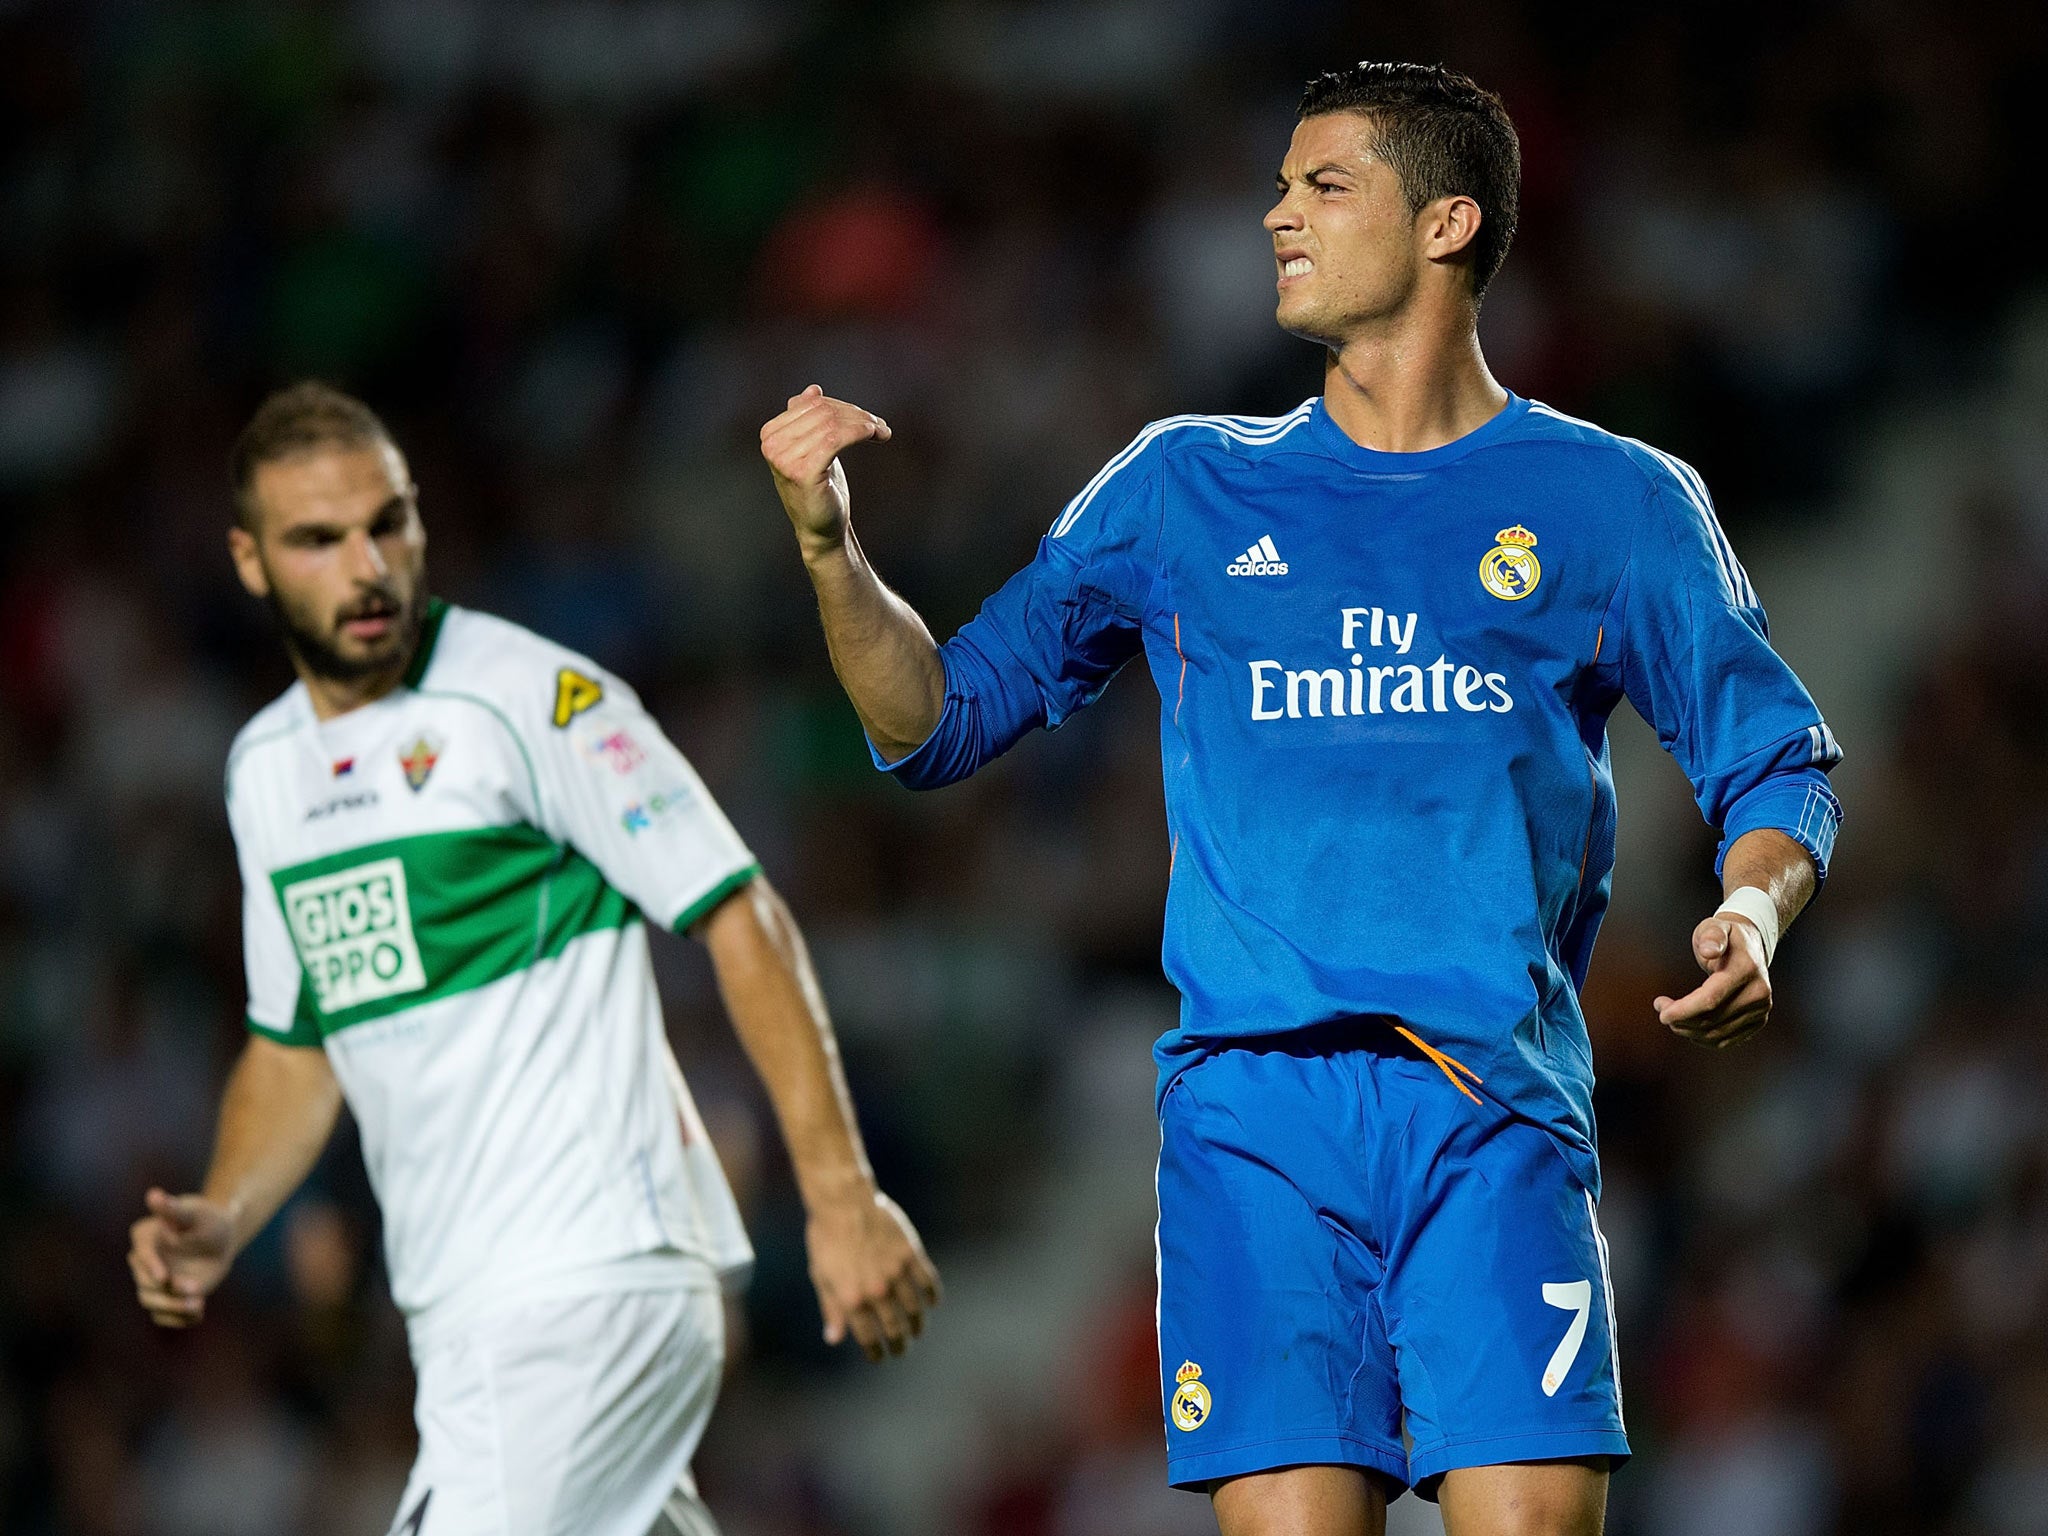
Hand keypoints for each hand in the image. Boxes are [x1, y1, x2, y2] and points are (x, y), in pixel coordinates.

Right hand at [128, 1188, 235, 1327]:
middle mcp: (143, 1262)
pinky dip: (179, 1319)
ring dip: (173, 1309)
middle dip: (169, 1292)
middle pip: (146, 1284)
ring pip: (152, 1302)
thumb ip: (174, 1209)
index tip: (164, 1278)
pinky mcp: (164, 1297)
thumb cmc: (207, 1219)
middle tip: (197, 1293)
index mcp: (145, 1237)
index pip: (142, 1255)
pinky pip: (164, 1315)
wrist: (220, 1239)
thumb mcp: (195, 1213)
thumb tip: (153, 1194)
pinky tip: (198, 1316)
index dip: (151, 1266)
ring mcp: (152, 1281)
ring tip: (199, 1306)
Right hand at [759, 385, 891, 559]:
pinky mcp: (803, 472)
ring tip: (882, 432)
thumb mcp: (812, 448)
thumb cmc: (819, 488)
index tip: (867, 418)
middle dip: (857, 415)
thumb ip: (808, 419)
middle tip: (881, 426)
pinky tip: (874, 435)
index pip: (812, 404)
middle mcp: (772, 445)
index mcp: (770, 434)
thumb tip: (813, 389)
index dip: (844, 407)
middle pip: (823, 412)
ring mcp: (784, 459)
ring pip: (832, 424)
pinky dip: (859, 432)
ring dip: (864, 424)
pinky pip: (835, 439)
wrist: (820, 528)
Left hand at [805, 1185, 940, 1361]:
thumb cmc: (826, 1239)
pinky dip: (932, 1296)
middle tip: (901, 1350)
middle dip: (899, 1344)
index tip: (880, 1357)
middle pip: (894, 1328)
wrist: (843, 1202)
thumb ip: (831, 1310)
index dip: (876, 1352)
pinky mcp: (910, 1254)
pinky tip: (931, 1303)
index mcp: (852, 1299)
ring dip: (917, 1325)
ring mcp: (896, 1272)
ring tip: (916, 1331)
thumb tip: (834, 1339)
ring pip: (914, 1309)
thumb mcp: (821, 1277)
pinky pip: (927, 1282)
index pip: (868, 1338)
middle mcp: (876, 1290)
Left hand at [1654, 914, 1771, 1048]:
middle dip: (1681, 1019)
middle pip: (1712, 1019)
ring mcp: (1760, 1009)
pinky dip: (1703, 1038)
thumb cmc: (1726, 936)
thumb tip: (1709, 950)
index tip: (1662, 1013)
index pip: (1711, 998)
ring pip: (1717, 1033)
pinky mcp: (1758, 1020)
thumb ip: (1711, 935)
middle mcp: (1758, 993)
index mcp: (1746, 969)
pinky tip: (1689, 1026)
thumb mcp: (1715, 926)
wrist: (1752, 946)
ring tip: (1672, 1017)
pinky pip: (1726, 1039)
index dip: (1684, 1009)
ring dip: (1688, 1030)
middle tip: (1661, 1008)